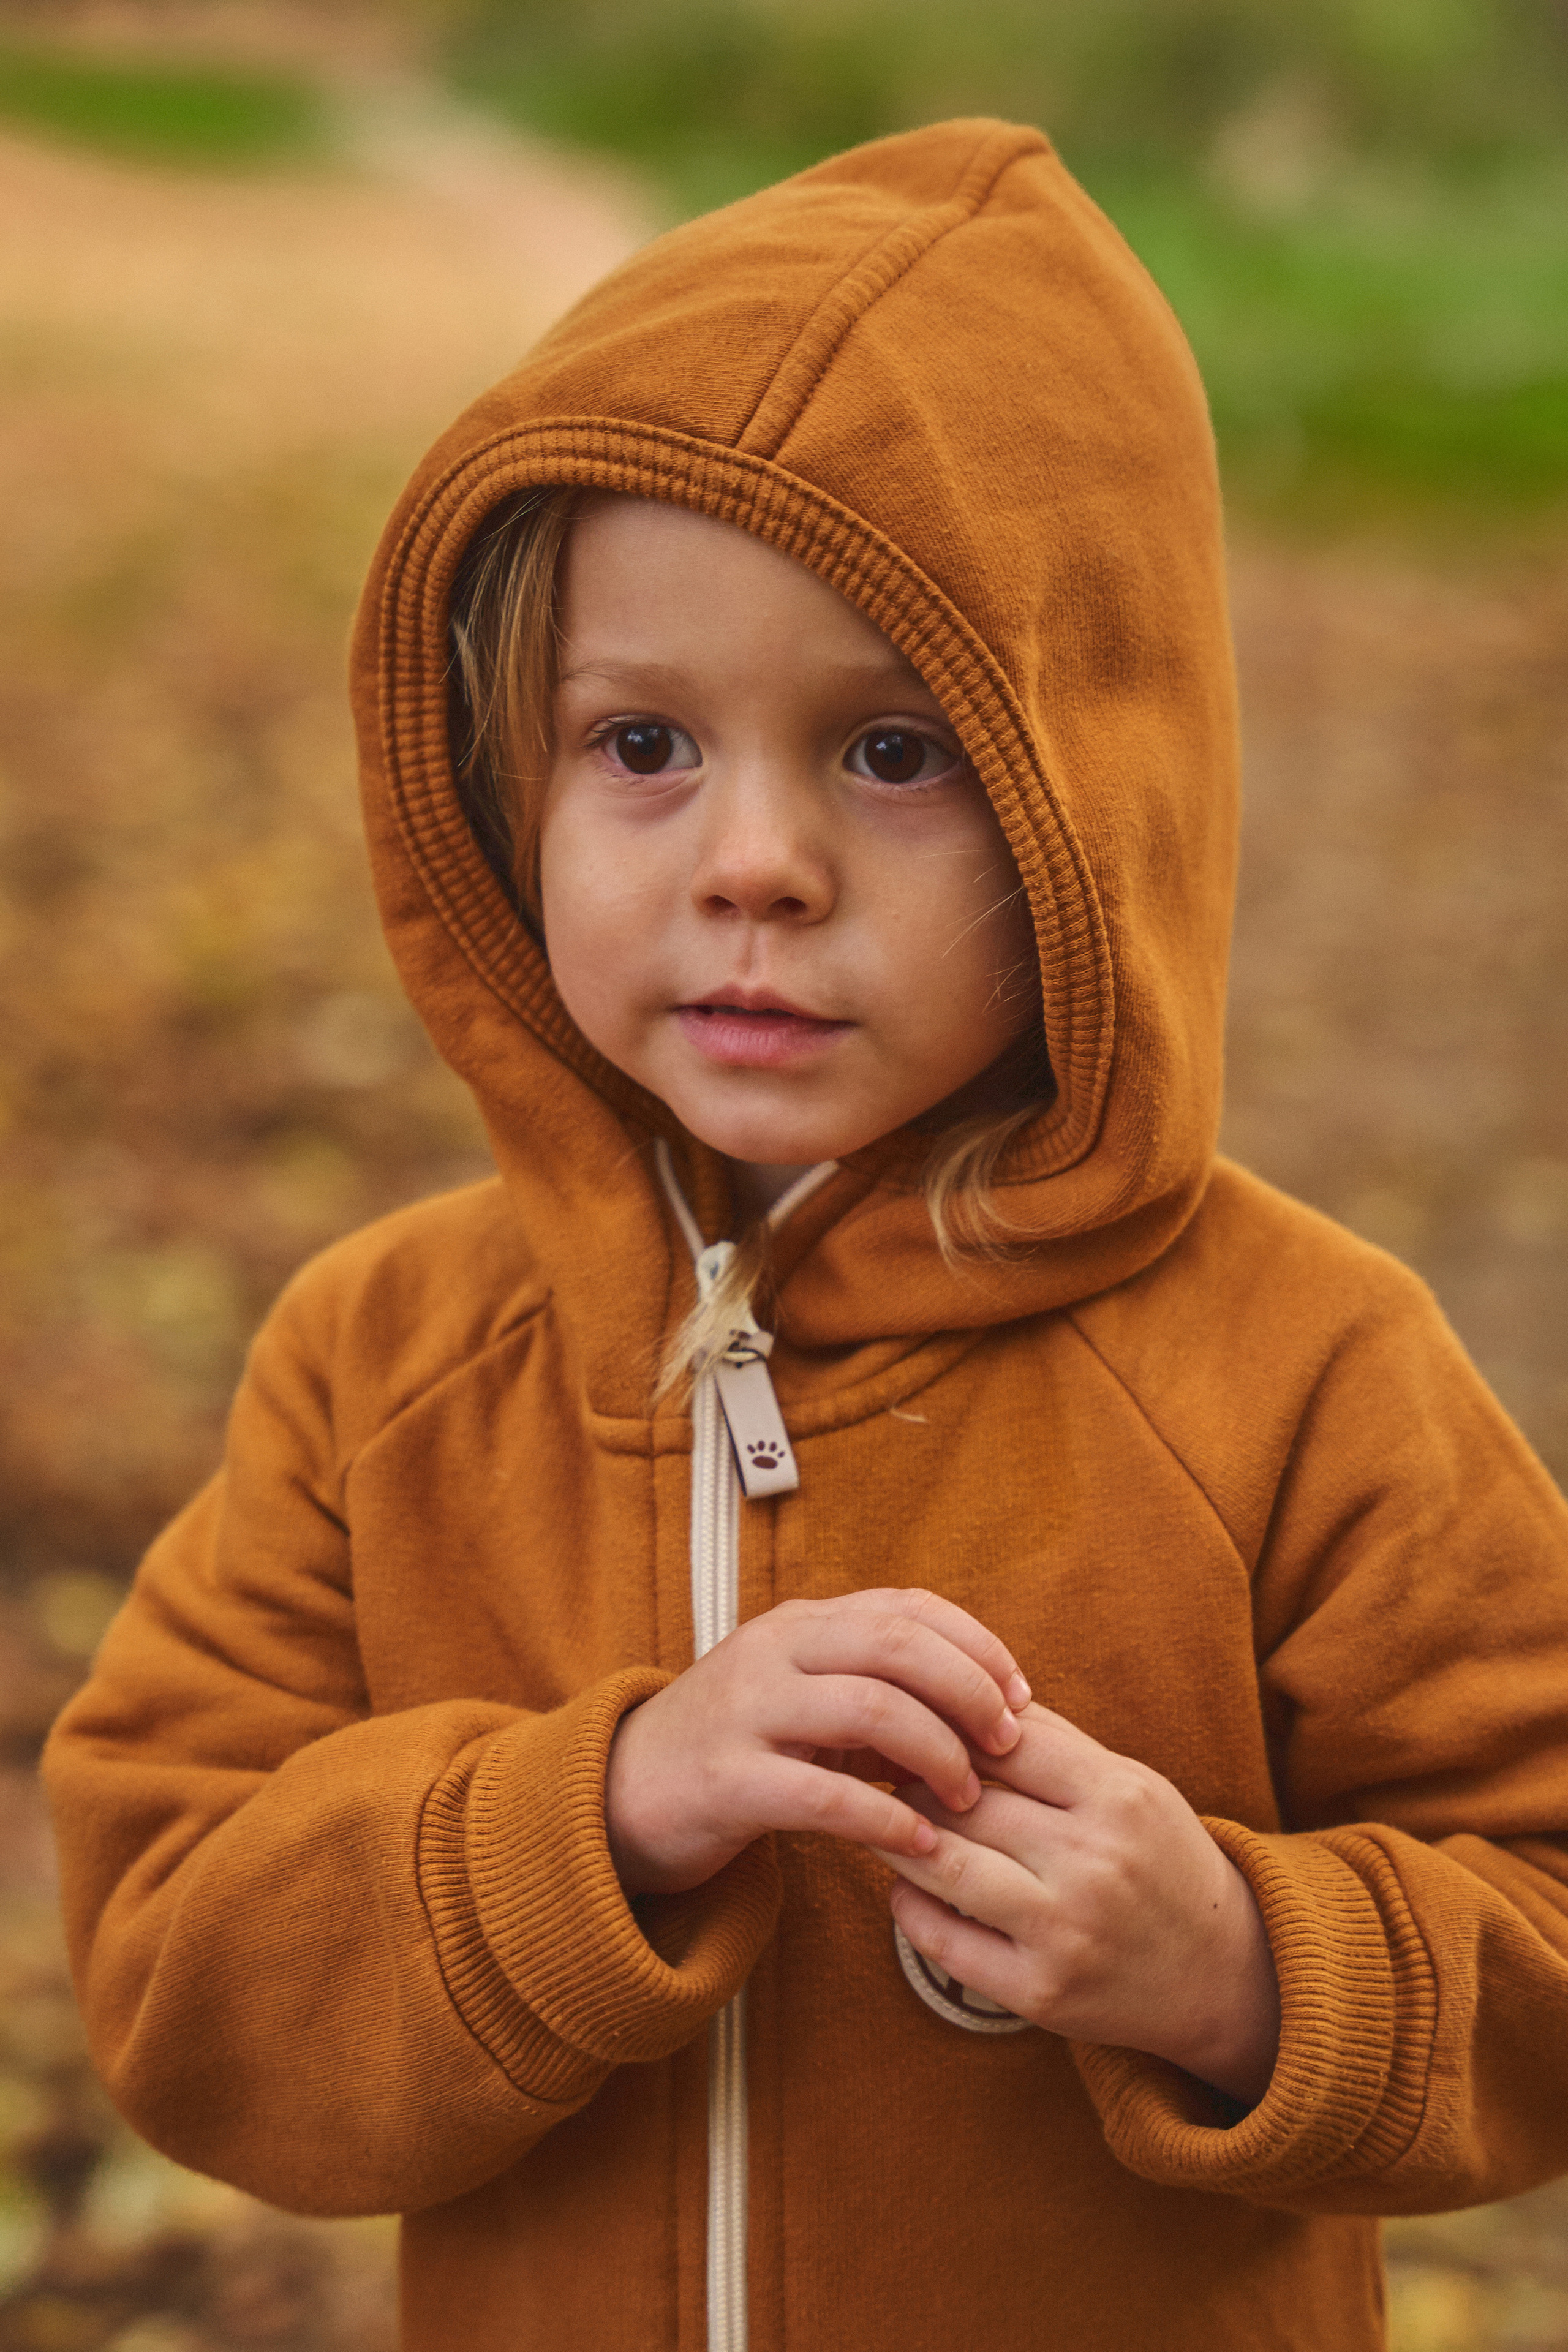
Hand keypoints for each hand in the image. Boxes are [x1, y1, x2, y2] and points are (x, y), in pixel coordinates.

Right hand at [605, 1589, 1031, 1896]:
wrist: (622, 1795)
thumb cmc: (738, 1748)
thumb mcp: (805, 1697)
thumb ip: (878, 1688)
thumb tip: (981, 1705)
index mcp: (802, 1623)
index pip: (907, 1607)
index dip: (976, 1645)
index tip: (1021, 1693)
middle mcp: (774, 1652)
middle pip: (897, 1645)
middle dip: (969, 1691)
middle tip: (1007, 1743)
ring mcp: (747, 1712)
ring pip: (870, 1708)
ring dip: (937, 1754)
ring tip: (965, 1797)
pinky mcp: (728, 1781)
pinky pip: (824, 1795)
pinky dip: (884, 1820)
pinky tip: (920, 1845)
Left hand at [878, 1705, 1280, 2105]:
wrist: (1221, 1972)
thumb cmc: (1161, 1860)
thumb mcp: (1131, 1785)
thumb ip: (1053, 1741)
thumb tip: (966, 1697)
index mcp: (1119, 1797)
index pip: (1003, 1741)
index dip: (950, 1731)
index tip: (920, 1732)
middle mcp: (1093, 1862)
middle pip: (963, 1803)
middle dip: (915, 1786)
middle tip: (889, 1778)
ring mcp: (1065, 1931)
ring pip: (941, 1864)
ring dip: (899, 1840)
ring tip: (889, 1825)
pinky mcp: (1040, 1992)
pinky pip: (943, 1940)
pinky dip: (910, 1907)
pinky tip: (910, 1889)